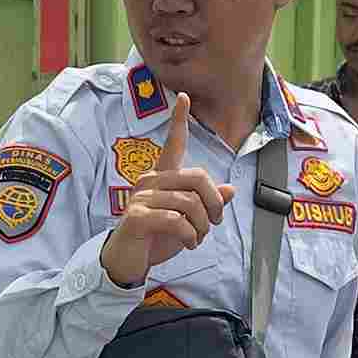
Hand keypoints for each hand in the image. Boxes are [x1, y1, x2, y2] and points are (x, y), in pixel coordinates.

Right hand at [101, 93, 233, 288]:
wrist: (128, 261)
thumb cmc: (156, 237)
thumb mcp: (187, 220)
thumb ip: (205, 204)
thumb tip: (229, 190)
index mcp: (162, 177)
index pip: (172, 144)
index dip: (178, 120)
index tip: (183, 97)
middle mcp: (150, 181)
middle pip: (197, 177)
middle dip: (214, 202)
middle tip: (214, 222)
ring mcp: (141, 198)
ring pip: (189, 203)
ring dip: (201, 226)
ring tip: (198, 238)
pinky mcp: (137, 217)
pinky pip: (175, 220)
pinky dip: (189, 235)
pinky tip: (188, 243)